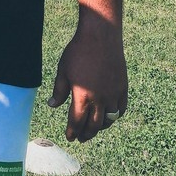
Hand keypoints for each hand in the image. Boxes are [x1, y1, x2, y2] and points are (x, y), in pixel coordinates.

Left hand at [48, 10, 127, 142]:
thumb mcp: (63, 71)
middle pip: (93, 125)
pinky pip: (120, 110)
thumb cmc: (78, 52)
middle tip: (80, 138)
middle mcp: (100, 100)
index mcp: (82, 96)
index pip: (77, 121)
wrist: (100, 37)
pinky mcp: (123, 89)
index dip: (72, 131)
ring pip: (108, 120)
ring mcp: (113, 95)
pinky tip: (109, 117)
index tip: (69, 137)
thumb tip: (52, 105)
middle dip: (86, 134)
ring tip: (92, 129)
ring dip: (100, 127)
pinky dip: (114, 117)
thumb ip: (59, 91)